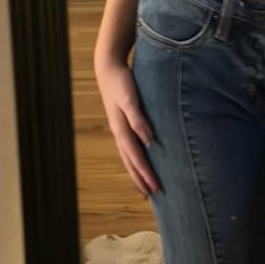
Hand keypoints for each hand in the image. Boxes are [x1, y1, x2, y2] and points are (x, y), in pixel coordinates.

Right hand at [95, 58, 160, 199]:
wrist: (108, 68)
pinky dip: (135, 158)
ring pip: (128, 156)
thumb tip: (149, 141)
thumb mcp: (129, 99)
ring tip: (145, 185)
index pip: (136, 158)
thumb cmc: (121, 82)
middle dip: (140, 179)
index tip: (156, 189)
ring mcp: (119, 128)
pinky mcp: (122, 122)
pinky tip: (141, 160)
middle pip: (130, 162)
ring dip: (136, 172)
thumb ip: (138, 119)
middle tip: (152, 196)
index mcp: (121, 129)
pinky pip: (129, 146)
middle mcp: (119, 132)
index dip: (145, 174)